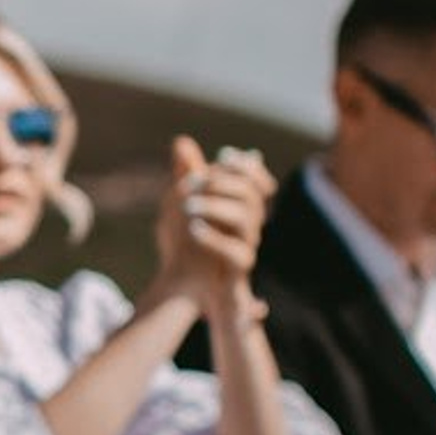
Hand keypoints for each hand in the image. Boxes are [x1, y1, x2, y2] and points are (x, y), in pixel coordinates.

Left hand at [152, 135, 272, 318]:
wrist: (185, 293)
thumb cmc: (187, 248)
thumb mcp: (180, 207)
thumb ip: (186, 176)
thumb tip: (181, 141)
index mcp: (238, 209)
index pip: (255, 180)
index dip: (245, 167)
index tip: (224, 157)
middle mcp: (247, 227)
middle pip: (251, 195)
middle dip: (221, 183)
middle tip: (188, 183)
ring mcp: (245, 248)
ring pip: (248, 219)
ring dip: (217, 206)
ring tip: (187, 204)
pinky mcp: (236, 273)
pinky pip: (236, 253)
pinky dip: (215, 238)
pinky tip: (193, 227)